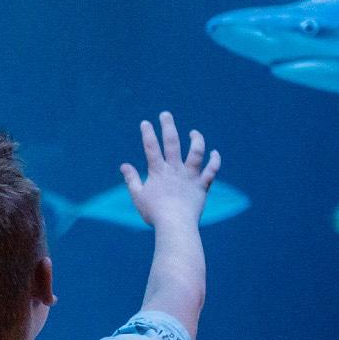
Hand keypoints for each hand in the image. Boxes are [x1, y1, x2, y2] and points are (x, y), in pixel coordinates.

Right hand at [120, 111, 220, 228]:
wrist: (175, 225)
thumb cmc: (154, 213)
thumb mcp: (138, 196)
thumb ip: (131, 179)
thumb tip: (124, 166)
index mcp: (158, 172)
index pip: (151, 148)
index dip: (148, 133)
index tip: (145, 122)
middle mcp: (175, 170)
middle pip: (172, 143)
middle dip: (168, 126)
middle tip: (166, 114)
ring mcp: (190, 176)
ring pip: (196, 152)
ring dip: (196, 140)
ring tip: (194, 132)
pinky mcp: (202, 186)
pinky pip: (211, 170)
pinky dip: (215, 160)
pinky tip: (215, 152)